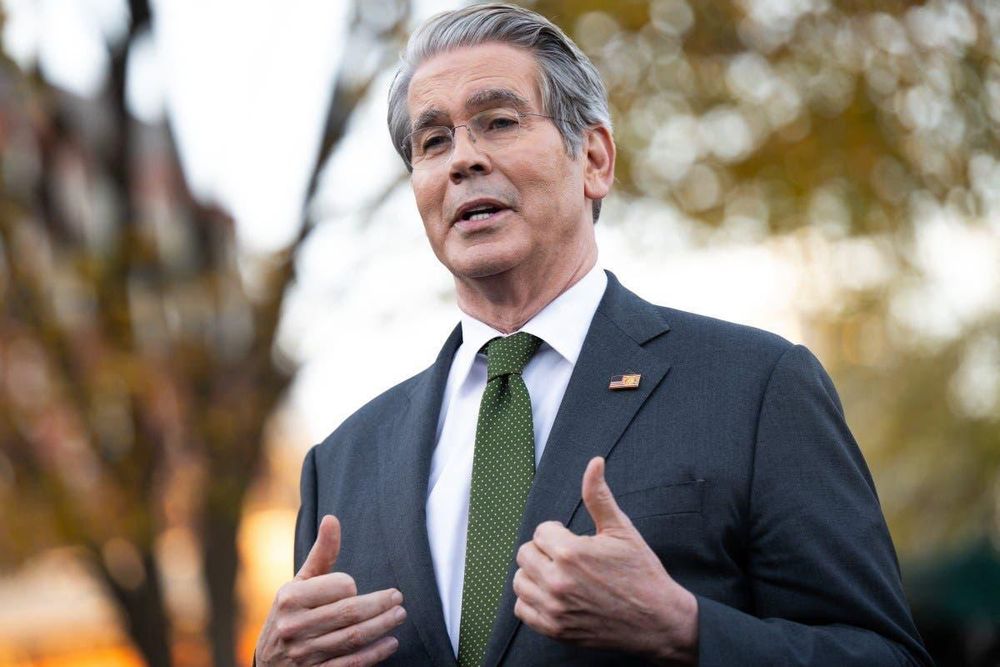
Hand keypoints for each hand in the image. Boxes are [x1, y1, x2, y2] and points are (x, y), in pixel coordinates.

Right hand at [255, 515, 405, 665]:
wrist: (268, 662)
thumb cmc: (290, 614)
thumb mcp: (299, 583)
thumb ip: (320, 554)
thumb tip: (332, 519)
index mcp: (290, 598)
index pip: (338, 587)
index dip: (352, 586)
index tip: (357, 587)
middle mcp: (294, 626)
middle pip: (349, 613)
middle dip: (379, 605)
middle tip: (398, 598)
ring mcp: (304, 654)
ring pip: (353, 638)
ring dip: (382, 626)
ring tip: (399, 615)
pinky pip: (351, 663)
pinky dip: (375, 654)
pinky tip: (391, 643)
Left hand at [512, 458, 698, 664]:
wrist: (658, 620)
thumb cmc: (641, 572)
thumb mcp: (621, 529)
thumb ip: (598, 496)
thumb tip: (594, 462)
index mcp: (571, 553)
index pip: (541, 531)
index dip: (558, 533)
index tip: (576, 541)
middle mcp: (557, 582)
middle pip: (525, 554)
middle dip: (544, 551)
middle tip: (568, 558)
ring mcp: (554, 609)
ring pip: (520, 581)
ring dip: (535, 575)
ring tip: (560, 575)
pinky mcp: (555, 630)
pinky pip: (522, 609)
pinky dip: (533, 601)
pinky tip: (554, 595)